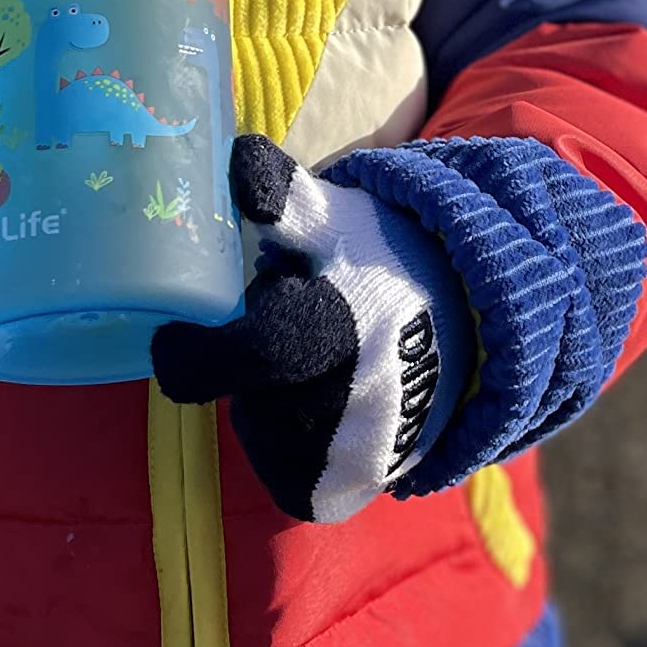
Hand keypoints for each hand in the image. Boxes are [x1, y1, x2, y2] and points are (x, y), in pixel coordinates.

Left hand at [152, 135, 474, 523]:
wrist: (474, 327)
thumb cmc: (386, 266)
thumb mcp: (340, 220)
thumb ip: (286, 196)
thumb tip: (240, 160)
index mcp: (346, 325)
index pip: (256, 355)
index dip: (197, 355)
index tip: (173, 340)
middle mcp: (360, 397)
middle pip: (254, 400)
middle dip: (251, 369)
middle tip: (280, 337)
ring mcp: (366, 449)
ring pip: (266, 440)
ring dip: (266, 408)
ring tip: (306, 370)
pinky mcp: (365, 485)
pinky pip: (291, 484)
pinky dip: (286, 452)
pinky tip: (308, 413)